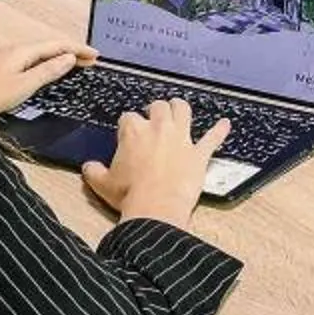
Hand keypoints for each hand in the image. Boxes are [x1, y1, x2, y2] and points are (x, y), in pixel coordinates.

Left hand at [0, 38, 91, 119]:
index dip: (78, 48)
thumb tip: (69, 58)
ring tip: (73, 65)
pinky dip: (44, 63)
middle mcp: (13, 50)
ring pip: (38, 54)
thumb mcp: (24, 86)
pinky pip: (28, 60)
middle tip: (90, 61)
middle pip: (48, 47)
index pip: (56, 45)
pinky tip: (45, 72)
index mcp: (22, 51)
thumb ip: (47, 72)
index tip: (96, 55)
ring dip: (57, 58)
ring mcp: (4, 58)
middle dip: (70, 52)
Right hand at [78, 95, 230, 231]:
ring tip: (178, 107)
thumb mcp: (102, 183)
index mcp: (133, 131)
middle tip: (153, 116)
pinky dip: (220, 130)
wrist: (155, 208)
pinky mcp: (199, 153)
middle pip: (158, 107)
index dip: (128, 124)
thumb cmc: (128, 194)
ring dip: (180, 107)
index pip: (128, 118)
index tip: (127, 132)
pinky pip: (213, 138)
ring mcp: (181, 138)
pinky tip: (226, 124)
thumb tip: (87, 167)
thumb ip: (93, 171)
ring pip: (183, 111)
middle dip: (155, 110)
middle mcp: (158, 128)